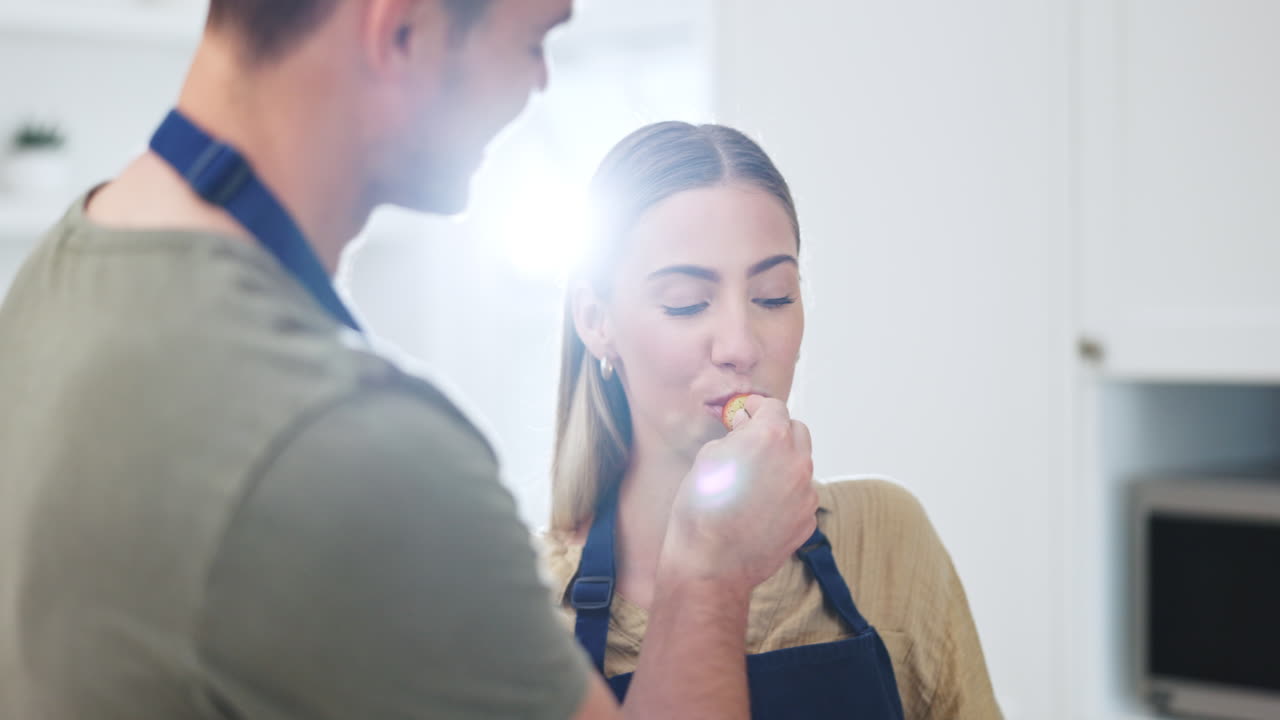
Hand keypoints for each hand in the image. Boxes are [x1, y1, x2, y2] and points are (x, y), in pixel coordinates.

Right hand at [660, 396, 817, 594]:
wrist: (710, 565)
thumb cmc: (701, 510)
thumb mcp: (708, 458)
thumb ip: (735, 435)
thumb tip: (746, 427)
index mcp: (770, 438)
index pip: (774, 407)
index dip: (757, 408)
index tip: (747, 414)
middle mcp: (796, 462)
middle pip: (797, 432)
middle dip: (777, 432)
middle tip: (752, 443)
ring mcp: (806, 493)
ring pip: (800, 465)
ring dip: (782, 465)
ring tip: (752, 483)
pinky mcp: (808, 520)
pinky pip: (801, 496)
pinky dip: (785, 495)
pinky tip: (759, 509)